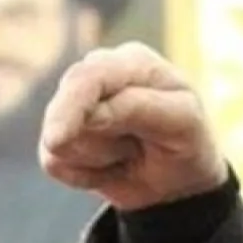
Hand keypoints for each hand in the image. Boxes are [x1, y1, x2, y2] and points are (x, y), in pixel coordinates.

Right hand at [39, 42, 227, 211]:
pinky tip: (114, 165)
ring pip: (59, 142)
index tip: (58, 141)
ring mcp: (77, 105)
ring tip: (131, 152)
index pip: (89, 76)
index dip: (73, 107)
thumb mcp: (181, 122)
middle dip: (91, 140)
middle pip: (64, 106)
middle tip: (132, 152)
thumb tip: (89, 114)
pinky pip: (55, 164)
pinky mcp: (62, 134)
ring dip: (100, 158)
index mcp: (133, 62)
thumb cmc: (188, 142)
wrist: (179, 180)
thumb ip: (137, 109)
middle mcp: (99, 75)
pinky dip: (87, 176)